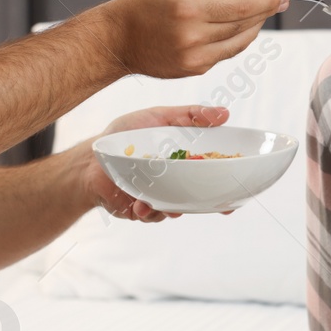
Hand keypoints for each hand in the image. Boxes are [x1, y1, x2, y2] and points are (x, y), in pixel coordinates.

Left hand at [71, 105, 230, 220]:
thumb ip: (191, 115)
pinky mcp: (139, 210)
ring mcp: (158, 199)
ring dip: (174, 208)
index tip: (241, 194)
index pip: (212, 175)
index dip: (228, 186)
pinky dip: (148, 212)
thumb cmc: (125, 134)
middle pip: (199, 198)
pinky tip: (141, 205)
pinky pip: (149, 216)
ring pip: (175, 210)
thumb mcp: (160, 117)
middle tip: (219, 206)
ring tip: (170, 206)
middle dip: (210, 204)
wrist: (89, 155)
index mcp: (184, 163)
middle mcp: (175, 183)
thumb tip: (225, 114)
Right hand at [94, 0, 288, 78]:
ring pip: (240, 42)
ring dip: (254, 26)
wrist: (117, 39)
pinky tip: (235, 26)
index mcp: (191, 7)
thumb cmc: (146, 2)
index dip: (268, 0)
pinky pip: (226, 52)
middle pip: (245, 24)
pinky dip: (236, 38)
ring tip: (258, 11)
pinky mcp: (195, 70)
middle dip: (266, 10)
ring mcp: (195, 57)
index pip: (242, 6)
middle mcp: (194, 35)